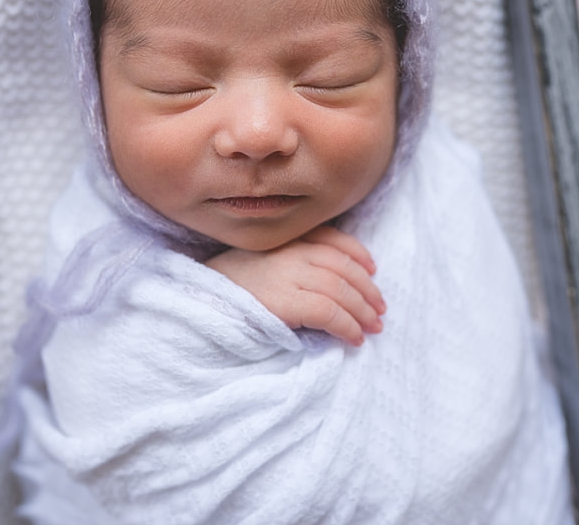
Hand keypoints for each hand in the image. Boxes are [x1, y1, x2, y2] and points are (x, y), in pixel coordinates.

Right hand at [205, 225, 385, 345]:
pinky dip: (347, 326)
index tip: (372, 269)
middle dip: (367, 289)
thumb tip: (328, 278)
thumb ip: (288, 260)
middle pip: (342, 267)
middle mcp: (289, 252)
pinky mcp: (284, 302)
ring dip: (362, 311)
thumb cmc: (228, 288)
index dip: (357, 254)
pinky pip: (329, 313)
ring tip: (373, 328)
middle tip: (380, 310)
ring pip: (341, 290)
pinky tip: (354, 339)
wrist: (198, 302)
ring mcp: (286, 275)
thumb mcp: (258, 263)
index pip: (332, 239)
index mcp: (283, 239)